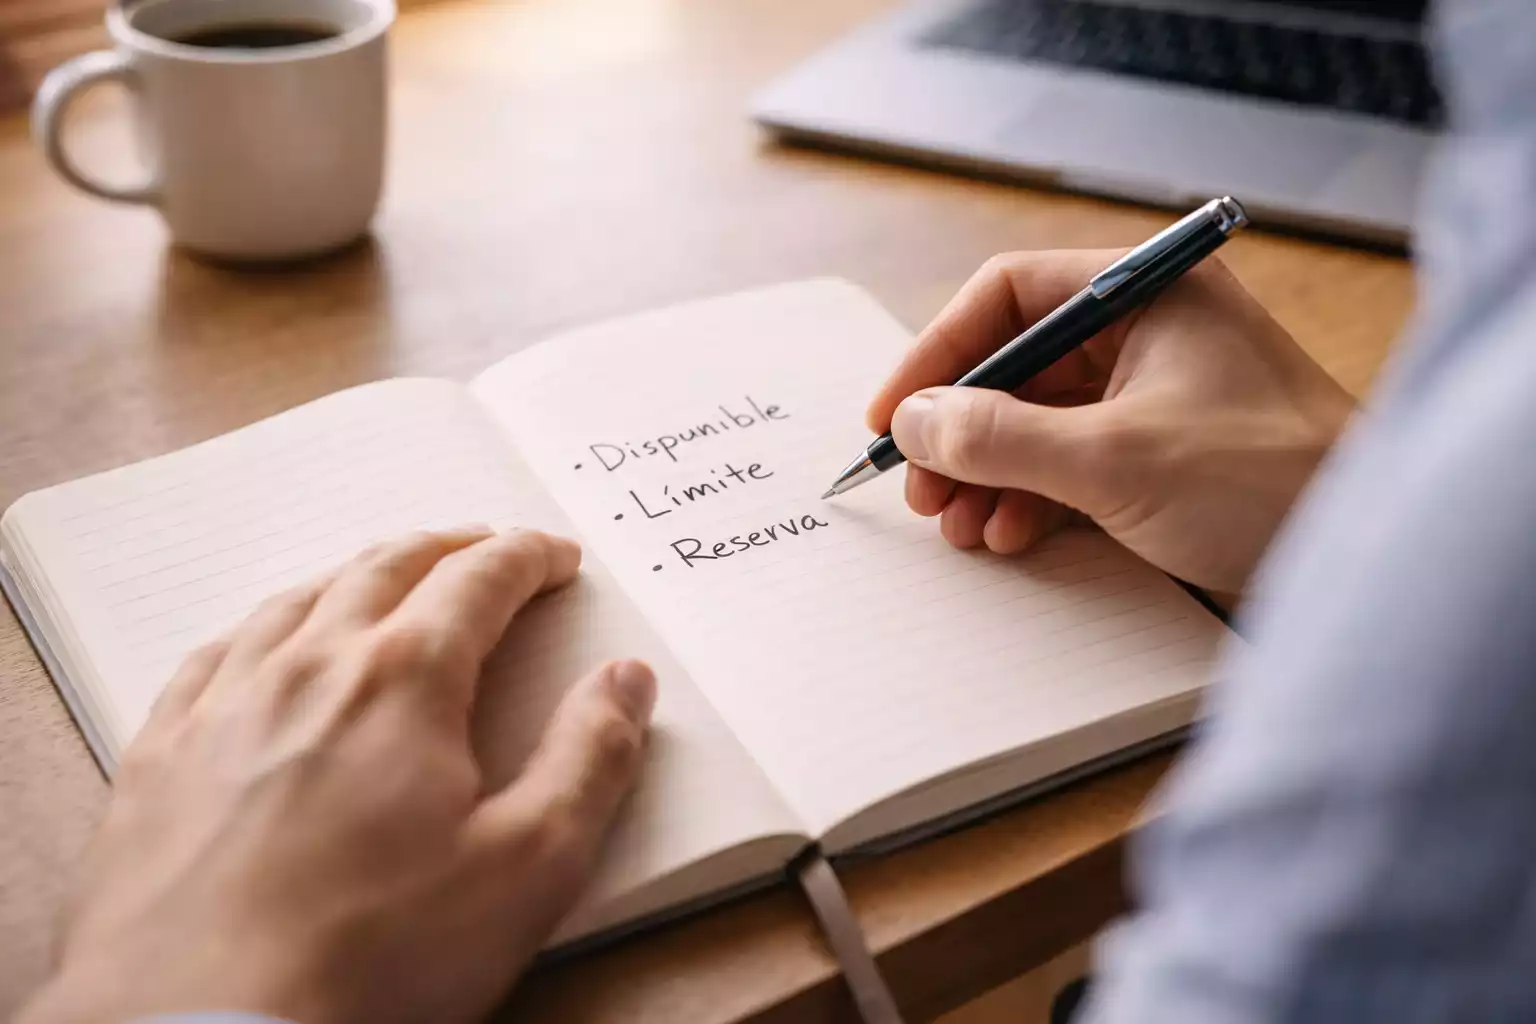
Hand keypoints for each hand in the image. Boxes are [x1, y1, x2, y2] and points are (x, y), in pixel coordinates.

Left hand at [20, 528, 655, 1023]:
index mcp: (405, 680)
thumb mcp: (530, 867)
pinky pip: (213, 654)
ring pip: (298, 599)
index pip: (480, 580)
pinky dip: (262, 626)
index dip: (527, 559)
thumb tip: (625, 679)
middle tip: (484, 546)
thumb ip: (590, 758)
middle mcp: (309, 666)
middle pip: (386, 568)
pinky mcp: (160, 754)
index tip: (555, 558)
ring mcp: (223, 704)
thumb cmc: (376, 959)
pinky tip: (268, 642)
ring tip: (388, 577)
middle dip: (447, 547)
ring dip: (358, 575)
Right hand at [868, 251, 1355, 596]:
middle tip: (921, 486)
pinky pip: (1070, 459)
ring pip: (1038, 417)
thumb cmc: (1266, 483)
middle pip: (1018, 362)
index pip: (1011, 295)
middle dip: (961, 428)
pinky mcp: (1162, 453)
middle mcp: (1151, 331)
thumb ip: (999, 436)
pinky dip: (1029, 496)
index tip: (895, 414)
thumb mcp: (1112, 460)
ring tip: (958, 524)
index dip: (940, 352)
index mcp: (1149, 293)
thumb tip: (915, 421)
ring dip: (988, 471)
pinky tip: (1008, 535)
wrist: (1363, 559)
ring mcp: (1156, 393)